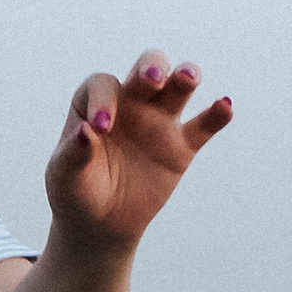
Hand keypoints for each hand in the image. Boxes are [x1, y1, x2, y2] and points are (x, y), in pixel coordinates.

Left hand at [43, 54, 231, 255]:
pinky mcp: (181, 147)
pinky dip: (216, 115)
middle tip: (152, 79)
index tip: (102, 128)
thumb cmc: (76, 192)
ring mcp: (158, 122)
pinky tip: (225, 107)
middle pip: (147, 68)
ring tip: (187, 78)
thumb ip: (74, 154)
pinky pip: (202, 127)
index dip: (103, 100)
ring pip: (178, 87)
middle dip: (152, 67)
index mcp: (95, 102)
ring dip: (186, 76)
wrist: (100, 224)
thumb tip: (86, 133)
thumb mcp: (66, 177)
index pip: (103, 85)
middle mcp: (130, 102)